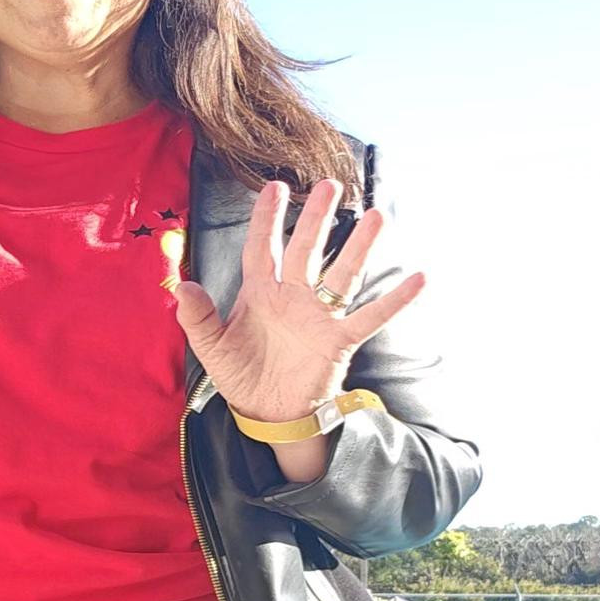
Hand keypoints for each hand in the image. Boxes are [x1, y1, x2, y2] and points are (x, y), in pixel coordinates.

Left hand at [173, 177, 424, 420]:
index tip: (274, 187)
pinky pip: (369, 317)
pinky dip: (394, 301)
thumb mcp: (212, 348)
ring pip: (342, 274)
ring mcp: (318, 317)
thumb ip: (197, 317)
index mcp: (260, 293)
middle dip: (316, 218)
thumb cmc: (242, 376)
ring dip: (359, 246)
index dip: (267, 218)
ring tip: (377, 216)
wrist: (267, 415)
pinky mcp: (338, 341)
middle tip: (329, 185)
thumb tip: (182, 286)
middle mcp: (293, 297)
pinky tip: (417, 279)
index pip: (262, 247)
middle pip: (306, 249)